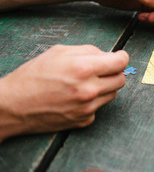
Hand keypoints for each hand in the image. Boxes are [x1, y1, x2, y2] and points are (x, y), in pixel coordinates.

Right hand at [0, 45, 127, 140]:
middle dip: (114, 72)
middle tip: (101, 70)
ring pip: (112, 94)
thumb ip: (88, 51)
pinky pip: (99, 107)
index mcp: (84, 68)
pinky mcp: (84, 120)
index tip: (119, 57)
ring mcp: (88, 108)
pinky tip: (75, 98)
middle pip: (121, 79)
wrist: (13, 106)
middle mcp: (89, 89)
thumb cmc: (33, 76)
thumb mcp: (58, 52)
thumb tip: (108, 54)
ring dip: (105, 87)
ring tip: (84, 83)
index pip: (121, 62)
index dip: (121, 57)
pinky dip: (93, 102)